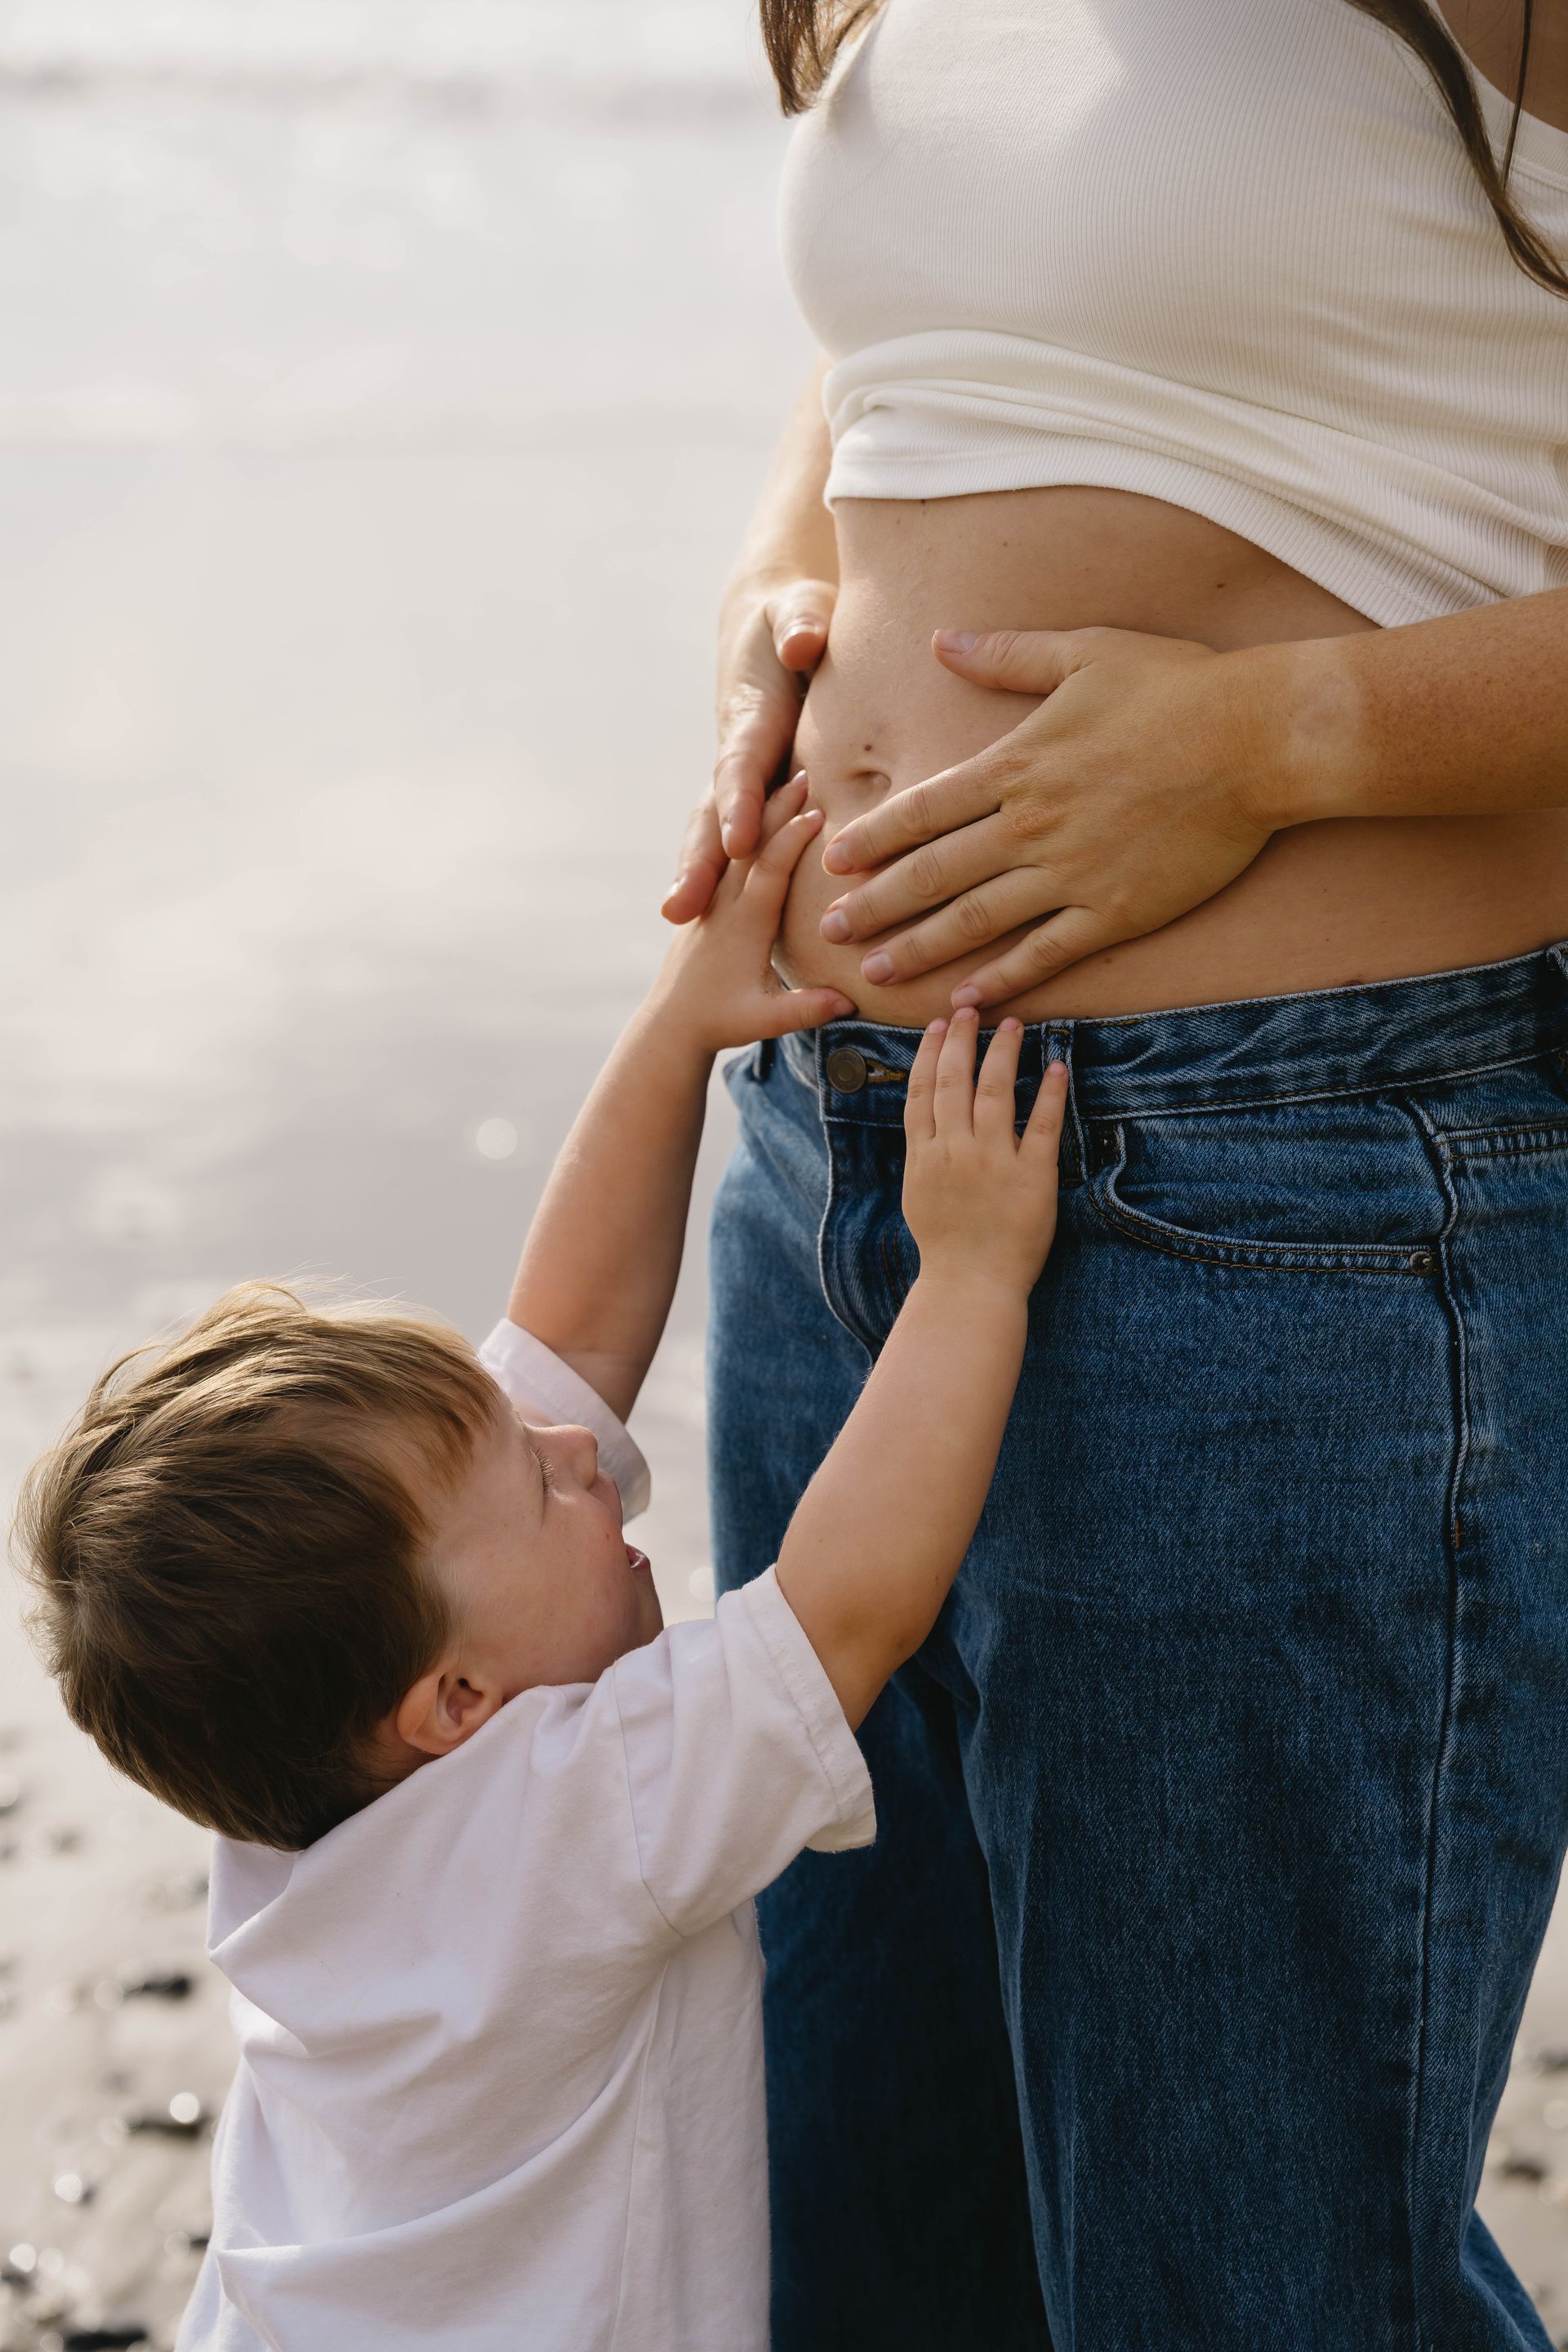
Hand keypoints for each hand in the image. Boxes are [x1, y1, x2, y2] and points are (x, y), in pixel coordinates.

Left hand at [653, 777, 855, 1051]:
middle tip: (807, 773)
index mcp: (742, 925)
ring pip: (740, 846)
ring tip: (791, 783)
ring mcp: (714, 902)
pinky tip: (766, 817)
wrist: (670, 1024)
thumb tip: (849, 1002)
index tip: (818, 809)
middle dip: (780, 807)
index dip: (792, 838)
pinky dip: (750, 832)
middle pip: (753, 843)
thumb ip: (805, 1010)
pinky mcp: (710, 906)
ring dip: (765, 813)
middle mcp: (724, 904)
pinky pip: (730, 857)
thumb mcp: (764, 1020)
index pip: (769, 869)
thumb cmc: (719, 1022)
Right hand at [662, 574, 837, 925]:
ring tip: (676, 918)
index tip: (737, 841)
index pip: (743, 765)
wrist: (775, 625)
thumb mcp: (802, 607)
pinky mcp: (751, 792)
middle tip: (680, 905)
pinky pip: (737, 838)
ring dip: (696, 873)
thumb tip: (803, 643)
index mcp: (753, 716)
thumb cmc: (798, 617)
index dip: (738, 803)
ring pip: (713, 829)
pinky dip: (723, 874)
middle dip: (697, 859)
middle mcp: (737, 753)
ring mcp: (739, 777)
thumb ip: (802, 622)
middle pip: (712, 811)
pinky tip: (723, 916)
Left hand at [819, 626, 1275, 1005]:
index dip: (874, 839)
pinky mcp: (1116, 910)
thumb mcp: (1084, 652)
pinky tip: (968, 999)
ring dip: (920, 949)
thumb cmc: (1178, 686)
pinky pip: (1046, 953)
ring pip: (976, 921)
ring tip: (875, 973)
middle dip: (875, 906)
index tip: (834, 862)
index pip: (924, 810)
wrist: (1260, 738)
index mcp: (1018, 764)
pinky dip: (1004, 979)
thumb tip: (941, 641)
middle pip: (933, 873)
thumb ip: (1007, 655)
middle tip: (826, 933)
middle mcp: (1032, 825)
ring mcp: (1072, 874)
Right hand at [901, 1011, 1068, 1296]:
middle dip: (961, 1039)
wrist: (971, 1286)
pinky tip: (1056, 1066)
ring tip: (1012, 1024)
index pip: (922, 1091)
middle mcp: (955, 1151)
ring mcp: (993, 1162)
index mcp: (925, 1155)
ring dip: (1003, 1053)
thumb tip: (926, 1121)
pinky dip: (1050, 1094)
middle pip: (954, 1081)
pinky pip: (1044, 1125)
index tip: (938, 1025)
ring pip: (995, 1092)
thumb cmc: (946, 1247)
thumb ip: (923, 1154)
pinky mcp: (1031, 1177)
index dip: (928, 1052)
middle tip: (971, 1007)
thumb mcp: (919, 1195)